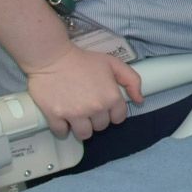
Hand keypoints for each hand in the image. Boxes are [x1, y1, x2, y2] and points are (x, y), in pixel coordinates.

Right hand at [24, 41, 141, 141]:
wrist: (52, 57)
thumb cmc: (83, 60)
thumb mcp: (113, 63)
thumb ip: (132, 80)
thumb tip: (139, 100)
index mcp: (111, 97)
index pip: (118, 118)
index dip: (112, 112)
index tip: (104, 105)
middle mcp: (95, 108)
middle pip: (101, 126)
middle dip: (96, 119)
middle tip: (88, 106)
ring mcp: (75, 114)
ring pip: (84, 134)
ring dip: (82, 127)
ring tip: (77, 115)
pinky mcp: (55, 116)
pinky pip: (62, 133)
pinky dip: (62, 128)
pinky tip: (63, 118)